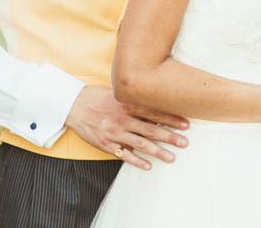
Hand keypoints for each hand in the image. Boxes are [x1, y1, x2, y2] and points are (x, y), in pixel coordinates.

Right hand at [65, 85, 188, 169]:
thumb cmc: (98, 97)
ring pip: (140, 144)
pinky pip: (123, 154)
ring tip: (172, 158)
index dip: (171, 119)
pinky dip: (136, 161)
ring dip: (157, 152)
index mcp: (128, 104)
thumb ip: (135, 99)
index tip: (186, 124)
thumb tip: (157, 101)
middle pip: (151, 129)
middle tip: (185, 142)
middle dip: (170, 137)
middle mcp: (123, 118)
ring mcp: (115, 132)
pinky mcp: (106, 144)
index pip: (154, 112)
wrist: (74, 105)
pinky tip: (148, 166)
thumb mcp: (118, 93)